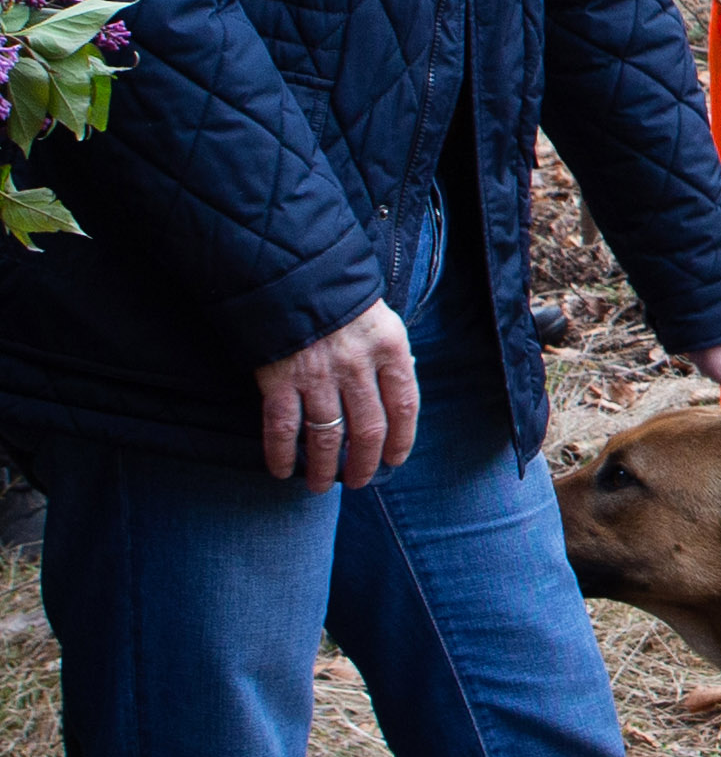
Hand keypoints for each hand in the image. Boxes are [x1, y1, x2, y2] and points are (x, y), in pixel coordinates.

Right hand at [258, 300, 419, 488]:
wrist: (289, 272)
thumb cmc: (340, 298)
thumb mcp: (380, 319)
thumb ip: (390, 357)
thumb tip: (398, 397)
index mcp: (389, 347)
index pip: (405, 405)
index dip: (402, 439)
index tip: (395, 460)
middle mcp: (357, 365)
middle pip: (369, 428)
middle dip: (364, 462)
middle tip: (358, 481)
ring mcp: (317, 374)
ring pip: (327, 436)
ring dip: (325, 468)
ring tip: (321, 485)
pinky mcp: (279, 378)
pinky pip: (282, 427)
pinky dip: (281, 454)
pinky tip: (281, 471)